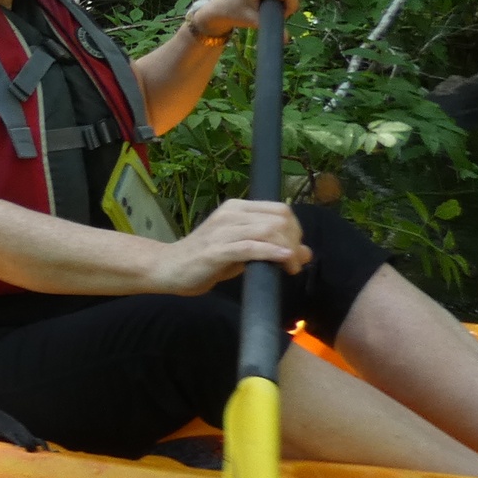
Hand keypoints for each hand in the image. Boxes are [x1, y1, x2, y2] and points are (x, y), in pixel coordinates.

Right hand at [160, 197, 309, 293]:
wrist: (170, 268)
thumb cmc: (206, 261)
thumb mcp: (243, 252)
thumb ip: (271, 248)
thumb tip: (307, 253)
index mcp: (236, 208)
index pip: (280, 209)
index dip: (296, 229)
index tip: (296, 251)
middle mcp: (231, 214)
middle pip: (279, 219)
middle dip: (295, 241)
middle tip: (294, 263)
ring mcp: (223, 230)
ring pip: (268, 231)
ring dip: (287, 250)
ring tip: (290, 267)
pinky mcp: (217, 250)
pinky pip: (251, 247)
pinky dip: (272, 252)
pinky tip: (284, 260)